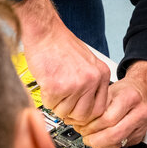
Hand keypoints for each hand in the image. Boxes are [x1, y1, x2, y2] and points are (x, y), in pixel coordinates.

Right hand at [17, 0, 110, 125]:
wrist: (45, 32)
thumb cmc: (61, 44)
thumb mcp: (86, 63)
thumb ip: (90, 84)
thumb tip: (85, 109)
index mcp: (101, 73)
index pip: (99, 109)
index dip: (85, 114)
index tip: (76, 112)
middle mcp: (92, 79)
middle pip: (84, 115)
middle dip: (71, 113)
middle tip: (62, 102)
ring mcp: (75, 84)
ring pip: (66, 112)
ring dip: (57, 104)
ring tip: (53, 86)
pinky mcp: (57, 87)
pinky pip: (51, 105)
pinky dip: (46, 97)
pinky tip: (47, 82)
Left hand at [78, 61, 146, 147]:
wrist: (141, 91)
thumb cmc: (124, 90)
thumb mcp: (108, 90)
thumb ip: (95, 105)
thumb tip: (78, 120)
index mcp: (131, 98)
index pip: (108, 119)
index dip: (92, 126)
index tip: (82, 126)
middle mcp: (140, 113)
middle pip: (115, 134)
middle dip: (95, 139)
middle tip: (85, 136)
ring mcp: (142, 126)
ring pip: (118, 143)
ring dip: (100, 144)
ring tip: (90, 137)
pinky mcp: (140, 135)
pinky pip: (121, 145)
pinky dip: (108, 144)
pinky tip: (101, 138)